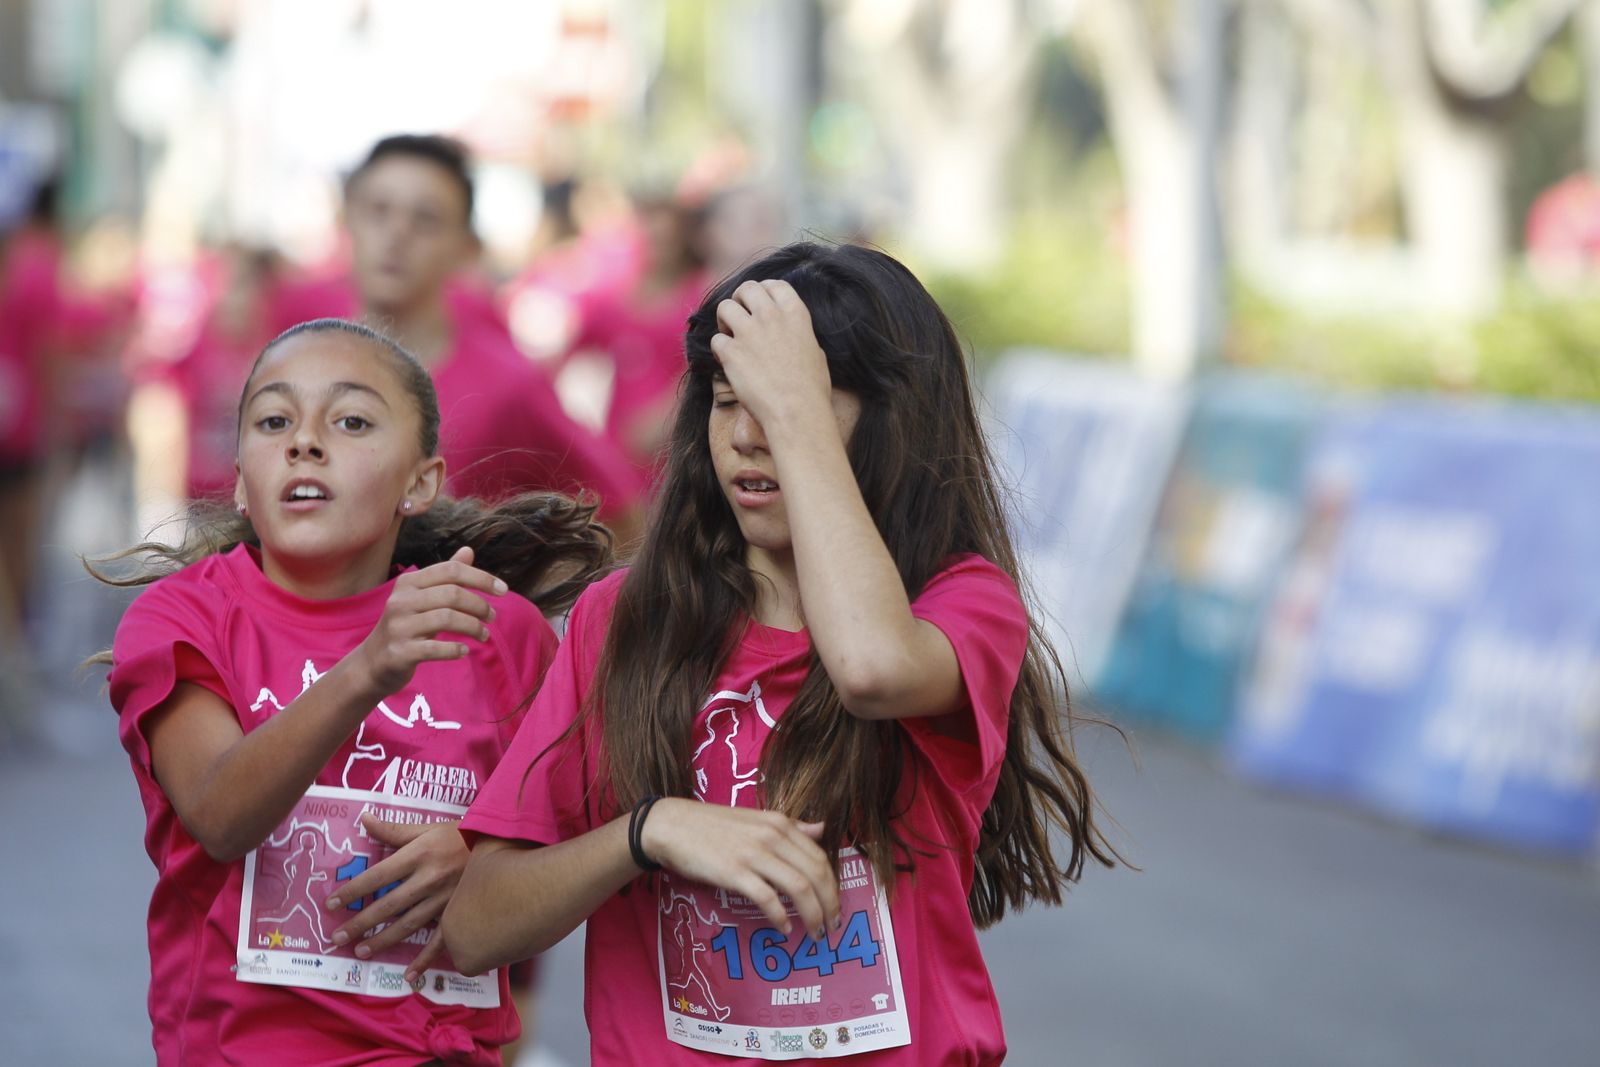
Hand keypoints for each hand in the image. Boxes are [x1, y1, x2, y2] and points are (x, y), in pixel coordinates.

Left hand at [324, 814, 469, 981]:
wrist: (500, 844)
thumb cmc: (459, 835)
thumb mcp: (427, 828)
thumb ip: (394, 829)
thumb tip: (364, 818)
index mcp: (418, 855)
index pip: (377, 876)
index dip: (353, 891)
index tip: (331, 904)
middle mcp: (428, 879)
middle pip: (388, 905)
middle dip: (360, 922)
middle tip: (337, 938)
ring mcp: (444, 899)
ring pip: (408, 925)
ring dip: (383, 940)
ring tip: (362, 952)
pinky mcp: (459, 913)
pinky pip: (441, 940)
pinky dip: (425, 959)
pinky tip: (409, 974)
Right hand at [352, 545, 506, 695]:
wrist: (372, 663)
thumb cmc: (405, 626)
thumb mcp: (422, 598)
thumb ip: (445, 576)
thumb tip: (469, 550)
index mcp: (408, 583)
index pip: (451, 570)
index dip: (481, 577)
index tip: (504, 590)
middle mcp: (401, 601)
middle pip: (452, 594)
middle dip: (479, 605)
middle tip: (492, 617)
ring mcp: (398, 627)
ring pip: (447, 619)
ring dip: (473, 627)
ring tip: (484, 635)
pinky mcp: (400, 652)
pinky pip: (435, 647)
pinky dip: (454, 649)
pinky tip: (463, 650)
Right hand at [641, 799, 841, 940]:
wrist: (671, 825)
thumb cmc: (713, 825)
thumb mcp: (756, 819)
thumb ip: (790, 826)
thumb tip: (821, 829)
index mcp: (780, 824)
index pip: (820, 856)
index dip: (833, 885)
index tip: (835, 904)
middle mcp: (772, 837)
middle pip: (816, 874)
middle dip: (830, 904)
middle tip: (832, 925)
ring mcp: (753, 854)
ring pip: (799, 887)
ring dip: (813, 914)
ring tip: (815, 933)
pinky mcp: (734, 872)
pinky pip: (768, 899)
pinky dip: (781, 917)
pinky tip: (784, 929)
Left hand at [709, 279, 834, 431]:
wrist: (796, 412)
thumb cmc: (812, 389)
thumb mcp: (816, 352)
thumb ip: (800, 336)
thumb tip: (795, 336)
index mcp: (796, 313)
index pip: (774, 285)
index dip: (763, 291)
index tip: (758, 304)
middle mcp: (771, 316)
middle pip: (746, 288)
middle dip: (740, 300)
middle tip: (739, 317)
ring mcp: (749, 332)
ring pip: (725, 307)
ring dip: (725, 320)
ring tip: (730, 336)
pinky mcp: (731, 352)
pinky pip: (716, 340)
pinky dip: (719, 350)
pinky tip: (728, 360)